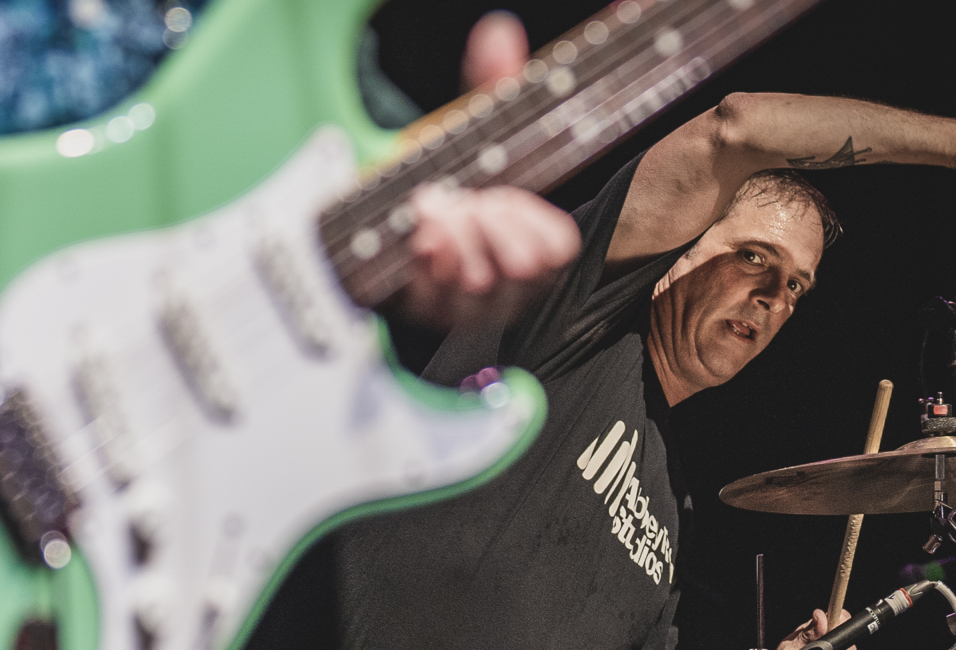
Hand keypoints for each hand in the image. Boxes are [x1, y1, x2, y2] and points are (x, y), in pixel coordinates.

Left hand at [391, 12, 580, 329]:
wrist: (397, 225)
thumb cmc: (456, 183)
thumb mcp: (481, 134)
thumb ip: (493, 87)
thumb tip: (497, 33)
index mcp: (537, 248)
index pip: (558, 250)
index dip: (530, 221)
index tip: (503, 196)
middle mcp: (510, 285)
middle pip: (521, 271)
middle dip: (492, 228)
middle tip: (466, 200)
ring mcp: (468, 304)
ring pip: (478, 289)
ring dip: (456, 242)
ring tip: (436, 209)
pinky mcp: (426, 311)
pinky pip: (432, 301)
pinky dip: (426, 264)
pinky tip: (420, 236)